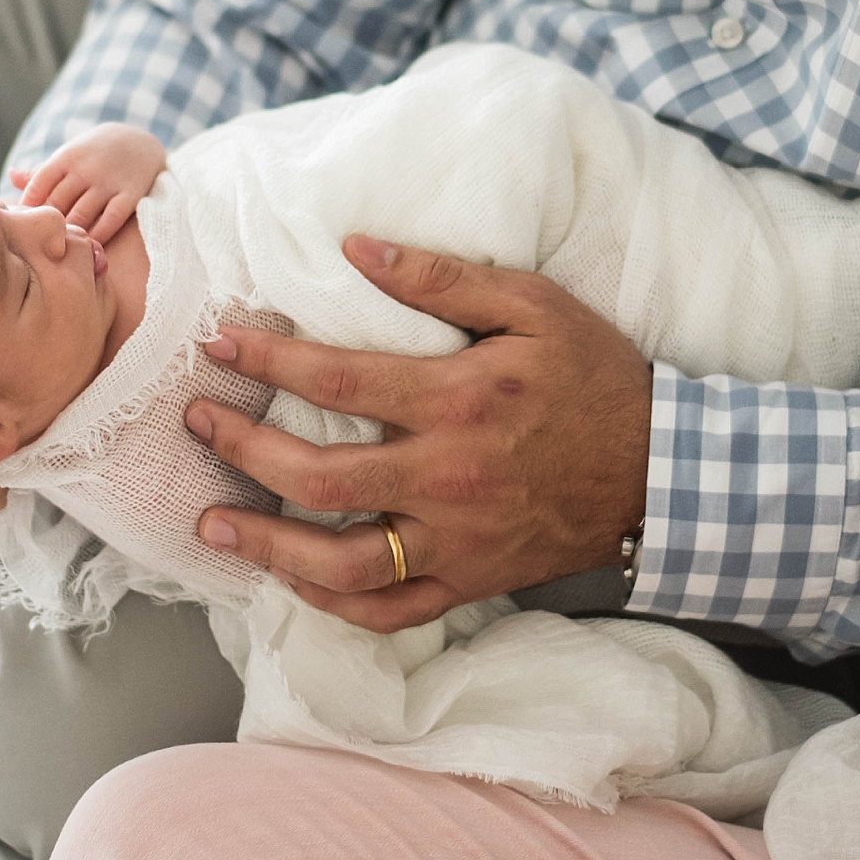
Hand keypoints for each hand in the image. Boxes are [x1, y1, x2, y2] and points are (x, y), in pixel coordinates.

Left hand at [9, 123, 166, 241]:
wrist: (138, 141)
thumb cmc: (93, 154)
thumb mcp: (68, 156)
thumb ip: (40, 172)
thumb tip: (11, 176)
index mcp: (65, 157)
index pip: (37, 186)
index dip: (29, 209)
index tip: (27, 224)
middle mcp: (85, 169)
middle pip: (57, 204)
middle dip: (47, 225)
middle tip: (41, 243)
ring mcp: (108, 182)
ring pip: (81, 215)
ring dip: (70, 233)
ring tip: (61, 248)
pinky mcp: (129, 195)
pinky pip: (110, 221)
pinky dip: (97, 235)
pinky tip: (89, 244)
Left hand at [185, 238, 651, 632]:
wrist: (662, 470)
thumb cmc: (597, 377)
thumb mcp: (533, 304)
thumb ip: (442, 278)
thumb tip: (357, 248)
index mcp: (459, 401)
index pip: (337, 378)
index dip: (267, 359)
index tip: (220, 345)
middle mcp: (448, 478)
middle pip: (318, 478)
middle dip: (242, 449)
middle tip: (197, 424)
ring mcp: (458, 541)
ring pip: (341, 565)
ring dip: (266, 548)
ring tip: (213, 526)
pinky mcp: (472, 581)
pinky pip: (390, 612)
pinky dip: (332, 606)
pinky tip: (291, 583)